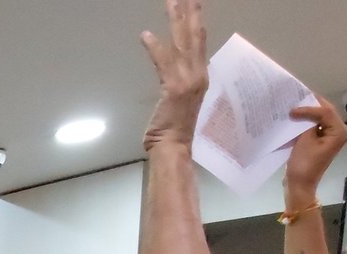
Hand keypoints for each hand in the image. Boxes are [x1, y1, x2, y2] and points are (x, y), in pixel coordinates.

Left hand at [140, 0, 209, 151]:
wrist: (174, 147)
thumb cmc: (174, 129)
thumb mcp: (181, 100)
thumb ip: (178, 83)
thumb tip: (172, 72)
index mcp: (200, 76)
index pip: (199, 42)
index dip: (196, 22)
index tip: (194, 5)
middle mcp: (198, 74)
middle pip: (194, 36)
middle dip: (190, 12)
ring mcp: (188, 80)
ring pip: (182, 43)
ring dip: (176, 20)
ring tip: (172, 0)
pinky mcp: (173, 88)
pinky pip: (163, 62)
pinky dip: (155, 48)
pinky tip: (146, 35)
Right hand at [283, 96, 346, 197]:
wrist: (300, 185)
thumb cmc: (304, 164)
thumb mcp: (305, 139)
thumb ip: (307, 122)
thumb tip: (301, 110)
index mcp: (339, 132)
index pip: (325, 112)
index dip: (308, 108)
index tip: (291, 111)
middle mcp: (339, 131)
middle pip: (325, 111)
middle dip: (309, 105)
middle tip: (294, 98)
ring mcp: (331, 136)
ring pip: (320, 117)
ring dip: (307, 112)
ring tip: (292, 106)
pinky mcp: (322, 140)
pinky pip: (315, 125)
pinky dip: (305, 121)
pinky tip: (295, 118)